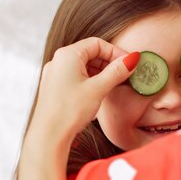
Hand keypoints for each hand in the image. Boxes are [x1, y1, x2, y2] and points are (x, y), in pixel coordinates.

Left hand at [26, 37, 138, 151]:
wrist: (48, 135)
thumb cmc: (70, 111)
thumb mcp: (98, 89)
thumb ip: (116, 72)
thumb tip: (132, 59)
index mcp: (67, 55)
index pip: (97, 43)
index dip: (115, 52)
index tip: (129, 64)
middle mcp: (58, 61)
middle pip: (90, 53)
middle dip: (109, 62)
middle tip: (124, 75)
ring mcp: (55, 74)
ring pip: (83, 65)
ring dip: (100, 72)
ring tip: (113, 85)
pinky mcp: (54, 87)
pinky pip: (76, 76)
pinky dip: (90, 80)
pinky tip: (99, 93)